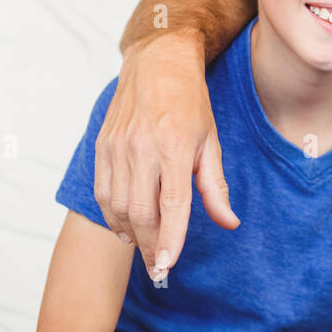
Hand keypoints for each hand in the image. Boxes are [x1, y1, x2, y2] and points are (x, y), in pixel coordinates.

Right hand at [93, 33, 239, 280]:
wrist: (157, 62)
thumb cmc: (189, 103)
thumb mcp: (211, 142)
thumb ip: (216, 187)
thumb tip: (229, 223)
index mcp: (175, 147)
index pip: (172, 204)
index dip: (170, 240)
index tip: (168, 266)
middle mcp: (142, 148)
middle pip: (140, 212)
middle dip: (151, 246)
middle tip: (160, 269)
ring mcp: (117, 147)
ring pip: (117, 206)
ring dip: (131, 234)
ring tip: (147, 248)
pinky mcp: (102, 146)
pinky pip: (102, 192)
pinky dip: (113, 216)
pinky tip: (126, 227)